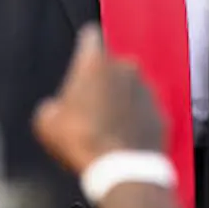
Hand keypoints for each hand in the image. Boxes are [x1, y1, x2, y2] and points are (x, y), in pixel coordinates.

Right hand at [33, 25, 166, 174]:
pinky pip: (145, 112)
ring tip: (106, 127)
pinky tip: (123, 139)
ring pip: (131, 88)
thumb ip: (51, 105)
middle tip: (89, 106)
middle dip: (102, 81)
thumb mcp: (46, 122)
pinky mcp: (162, 113)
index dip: (84, 44)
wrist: (122, 170)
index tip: (82, 52)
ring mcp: (148, 90)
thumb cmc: (83, 141)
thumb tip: (54, 109)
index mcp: (95, 62)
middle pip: (112, 65)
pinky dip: (136, 121)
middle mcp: (126, 68)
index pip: (89, 36)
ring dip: (121, 101)